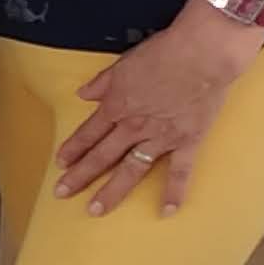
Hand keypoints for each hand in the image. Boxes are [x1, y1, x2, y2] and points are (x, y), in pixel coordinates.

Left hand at [54, 1, 262, 213]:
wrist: (203, 53)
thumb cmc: (164, 52)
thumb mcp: (124, 62)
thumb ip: (103, 82)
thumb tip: (83, 94)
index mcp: (117, 105)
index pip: (88, 132)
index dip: (73, 148)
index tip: (60, 163)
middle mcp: (134, 126)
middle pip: (102, 155)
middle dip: (80, 176)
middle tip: (61, 193)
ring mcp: (161, 137)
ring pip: (131, 169)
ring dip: (111, 191)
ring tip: (94, 210)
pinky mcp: (188, 141)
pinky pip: (180, 172)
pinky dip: (174, 192)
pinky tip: (166, 212)